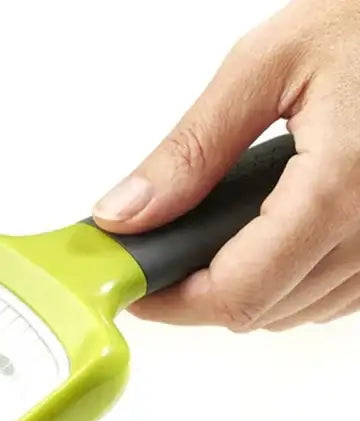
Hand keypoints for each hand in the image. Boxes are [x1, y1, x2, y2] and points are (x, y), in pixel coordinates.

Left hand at [92, 0, 359, 332]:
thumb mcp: (265, 65)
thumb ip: (191, 149)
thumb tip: (126, 215)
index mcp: (337, 189)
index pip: (236, 294)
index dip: (173, 304)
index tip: (137, 286)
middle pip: (260, 312)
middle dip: (200, 294)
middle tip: (168, 252)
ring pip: (295, 313)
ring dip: (246, 291)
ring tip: (218, 235)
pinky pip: (334, 298)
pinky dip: (291, 283)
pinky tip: (272, 237)